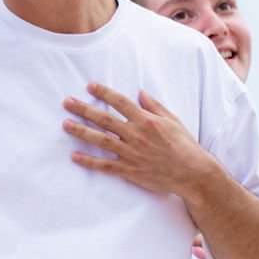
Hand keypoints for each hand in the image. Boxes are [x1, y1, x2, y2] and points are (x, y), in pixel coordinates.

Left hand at [63, 83, 213, 197]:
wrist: (192, 173)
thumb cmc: (184, 145)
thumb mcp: (172, 120)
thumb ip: (154, 106)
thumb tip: (140, 93)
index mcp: (146, 121)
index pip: (120, 102)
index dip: (104, 93)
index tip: (90, 86)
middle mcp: (136, 135)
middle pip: (105, 120)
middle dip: (84, 109)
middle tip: (67, 102)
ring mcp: (132, 154)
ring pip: (101, 141)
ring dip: (82, 132)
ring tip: (65, 125)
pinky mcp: (130, 171)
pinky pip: (106, 166)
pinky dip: (89, 161)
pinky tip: (74, 156)